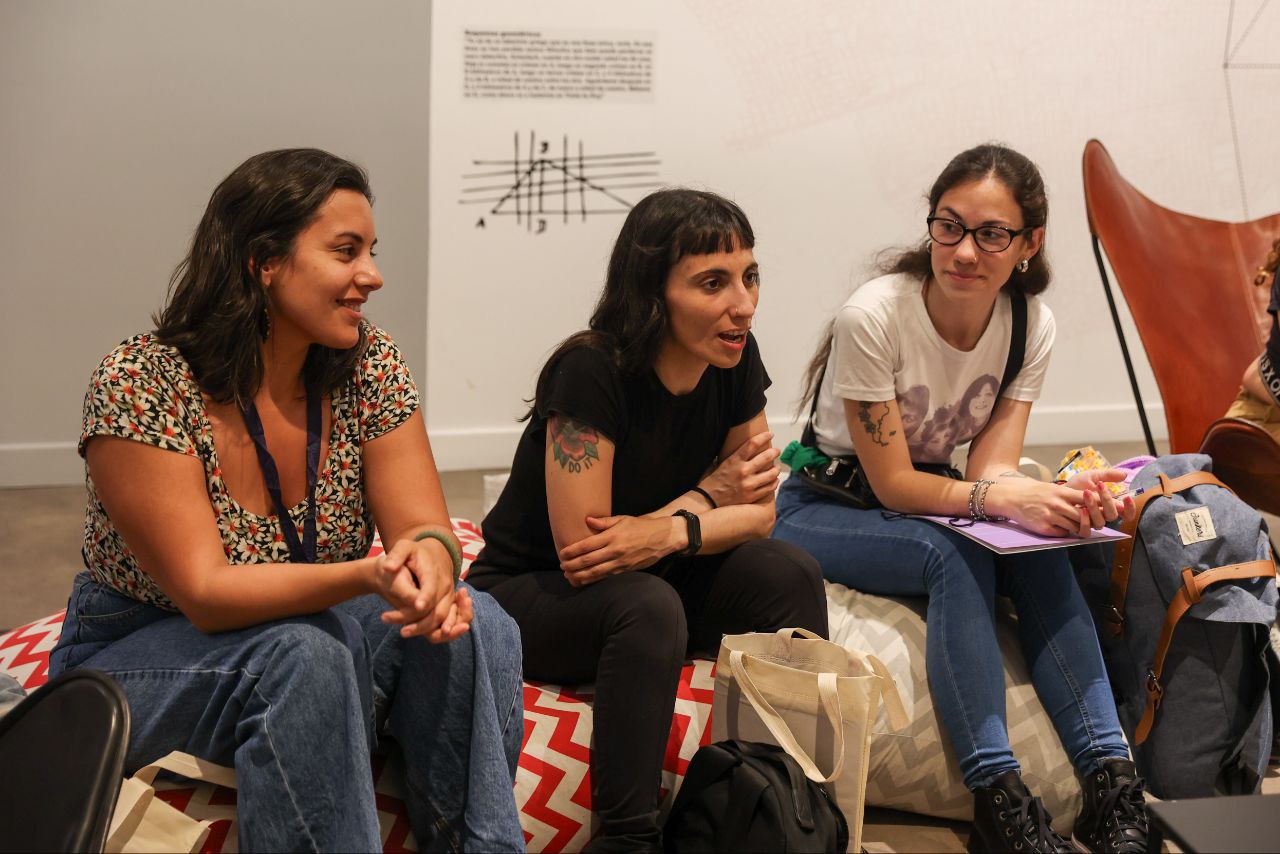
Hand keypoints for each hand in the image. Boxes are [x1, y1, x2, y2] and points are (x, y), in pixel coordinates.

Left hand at [368, 537, 470, 642]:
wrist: (434, 553)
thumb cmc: (415, 552)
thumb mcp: (404, 547)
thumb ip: (396, 556)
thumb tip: (388, 567)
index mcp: (433, 572)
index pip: (431, 588)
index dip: (425, 598)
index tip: (417, 606)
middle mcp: (445, 586)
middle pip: (437, 609)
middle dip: (420, 623)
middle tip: (399, 629)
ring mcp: (448, 596)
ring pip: (441, 618)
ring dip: (424, 628)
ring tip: (403, 632)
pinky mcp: (447, 603)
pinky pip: (444, 620)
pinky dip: (434, 630)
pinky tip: (414, 631)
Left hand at [558, 514, 683, 586]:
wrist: (663, 538)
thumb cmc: (641, 527)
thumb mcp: (623, 519)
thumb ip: (604, 521)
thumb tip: (587, 520)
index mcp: (613, 536)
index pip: (587, 545)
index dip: (572, 551)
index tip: (562, 553)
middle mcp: (615, 550)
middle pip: (588, 560)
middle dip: (572, 565)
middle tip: (562, 566)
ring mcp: (620, 562)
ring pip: (595, 572)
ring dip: (580, 575)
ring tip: (569, 576)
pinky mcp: (625, 570)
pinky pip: (605, 576)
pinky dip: (592, 580)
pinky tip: (583, 580)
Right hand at [699, 431, 780, 506]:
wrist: (708, 499)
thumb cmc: (713, 480)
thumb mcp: (721, 463)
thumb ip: (735, 456)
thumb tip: (746, 448)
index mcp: (734, 460)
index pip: (753, 444)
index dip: (764, 437)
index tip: (770, 434)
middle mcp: (743, 471)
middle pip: (766, 457)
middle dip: (774, 452)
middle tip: (777, 451)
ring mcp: (749, 484)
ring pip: (771, 474)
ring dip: (776, 469)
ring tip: (777, 467)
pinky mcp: (752, 496)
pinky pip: (769, 488)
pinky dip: (774, 482)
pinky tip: (774, 480)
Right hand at [987, 478, 1091, 536]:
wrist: (1012, 499)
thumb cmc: (1036, 493)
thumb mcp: (1054, 488)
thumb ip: (1071, 495)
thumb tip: (1093, 501)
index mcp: (1061, 492)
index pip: (1088, 498)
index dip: (1100, 504)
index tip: (1108, 507)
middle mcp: (1057, 504)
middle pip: (1085, 516)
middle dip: (1090, 519)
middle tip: (1091, 520)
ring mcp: (1050, 517)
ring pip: (1075, 527)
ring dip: (1077, 526)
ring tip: (1072, 522)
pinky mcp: (1043, 528)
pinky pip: (1063, 534)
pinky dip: (1064, 531)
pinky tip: (1059, 526)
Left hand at [1061, 469, 1136, 531]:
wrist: (1058, 491)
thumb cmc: (1077, 485)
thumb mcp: (1092, 476)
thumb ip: (1108, 475)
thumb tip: (1124, 474)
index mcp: (1110, 505)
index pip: (1127, 513)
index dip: (1130, 508)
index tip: (1127, 497)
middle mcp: (1103, 516)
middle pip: (1113, 516)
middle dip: (1107, 501)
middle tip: (1100, 485)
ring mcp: (1091, 522)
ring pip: (1100, 523)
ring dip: (1094, 507)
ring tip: (1086, 492)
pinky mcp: (1079, 527)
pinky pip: (1086, 532)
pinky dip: (1085, 522)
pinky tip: (1082, 509)